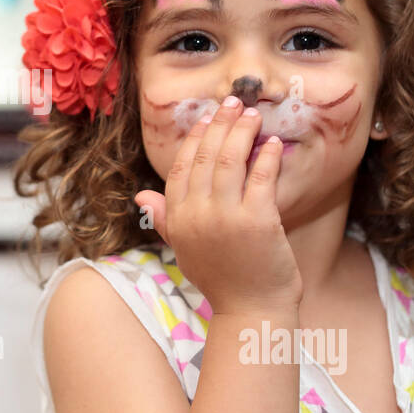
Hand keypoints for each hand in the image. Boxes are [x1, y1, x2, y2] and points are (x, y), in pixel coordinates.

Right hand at [134, 96, 302, 315]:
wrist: (252, 311)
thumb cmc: (222, 280)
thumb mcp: (185, 248)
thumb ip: (165, 219)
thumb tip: (142, 197)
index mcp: (177, 219)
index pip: (180, 167)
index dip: (194, 138)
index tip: (207, 118)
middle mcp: (196, 215)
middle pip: (204, 157)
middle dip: (219, 124)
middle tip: (234, 101)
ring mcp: (225, 217)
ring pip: (230, 160)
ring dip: (242, 131)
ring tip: (253, 114)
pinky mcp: (257, 220)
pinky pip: (260, 177)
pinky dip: (266, 156)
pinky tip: (271, 143)